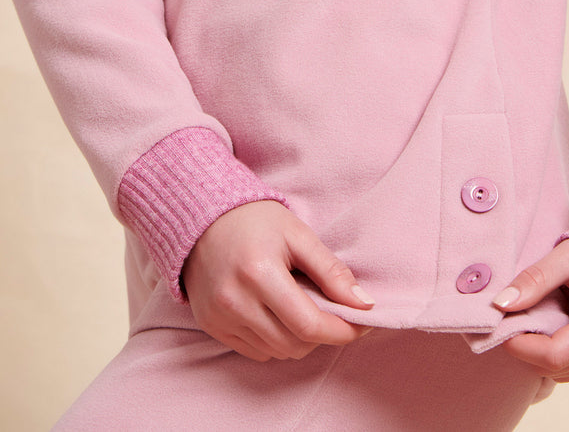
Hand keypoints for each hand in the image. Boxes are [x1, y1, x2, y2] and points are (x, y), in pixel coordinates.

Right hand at [182, 199, 374, 361]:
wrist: (203, 216)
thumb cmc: (255, 220)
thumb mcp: (298, 235)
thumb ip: (331, 271)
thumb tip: (365, 304)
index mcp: (259, 273)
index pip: (309, 324)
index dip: (342, 331)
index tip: (363, 323)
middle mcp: (235, 301)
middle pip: (294, 344)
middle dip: (323, 335)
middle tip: (334, 312)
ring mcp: (219, 317)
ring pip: (276, 351)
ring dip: (300, 340)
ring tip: (304, 308)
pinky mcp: (210, 325)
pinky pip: (255, 351)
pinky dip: (275, 341)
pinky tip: (278, 315)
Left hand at [493, 239, 568, 382]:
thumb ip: (536, 278)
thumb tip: (501, 304)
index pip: (556, 354)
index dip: (522, 346)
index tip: (503, 325)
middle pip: (557, 369)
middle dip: (528, 350)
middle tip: (514, 320)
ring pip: (563, 374)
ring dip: (540, 355)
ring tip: (534, 320)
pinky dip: (555, 355)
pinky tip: (551, 328)